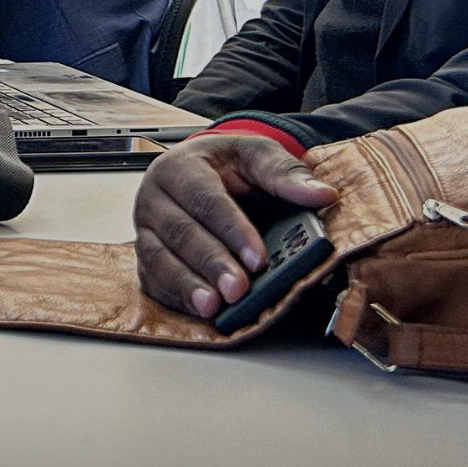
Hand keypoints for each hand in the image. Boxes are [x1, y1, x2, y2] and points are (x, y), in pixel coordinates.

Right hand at [131, 132, 338, 318]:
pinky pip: (152, 280)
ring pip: (159, 259)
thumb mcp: (258, 156)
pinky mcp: (145, 256)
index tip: (258, 258)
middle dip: (211, 264)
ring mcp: (144, 229)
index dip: (232, 230)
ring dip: (187, 285)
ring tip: (213, 306)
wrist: (203, 170)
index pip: (205, 199)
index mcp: (180, 167)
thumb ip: (287, 174)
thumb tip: (323, 195)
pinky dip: (175, 296)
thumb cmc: (228, 166)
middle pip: (180, 233)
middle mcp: (154, 198)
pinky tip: (198, 309)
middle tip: (239, 289)